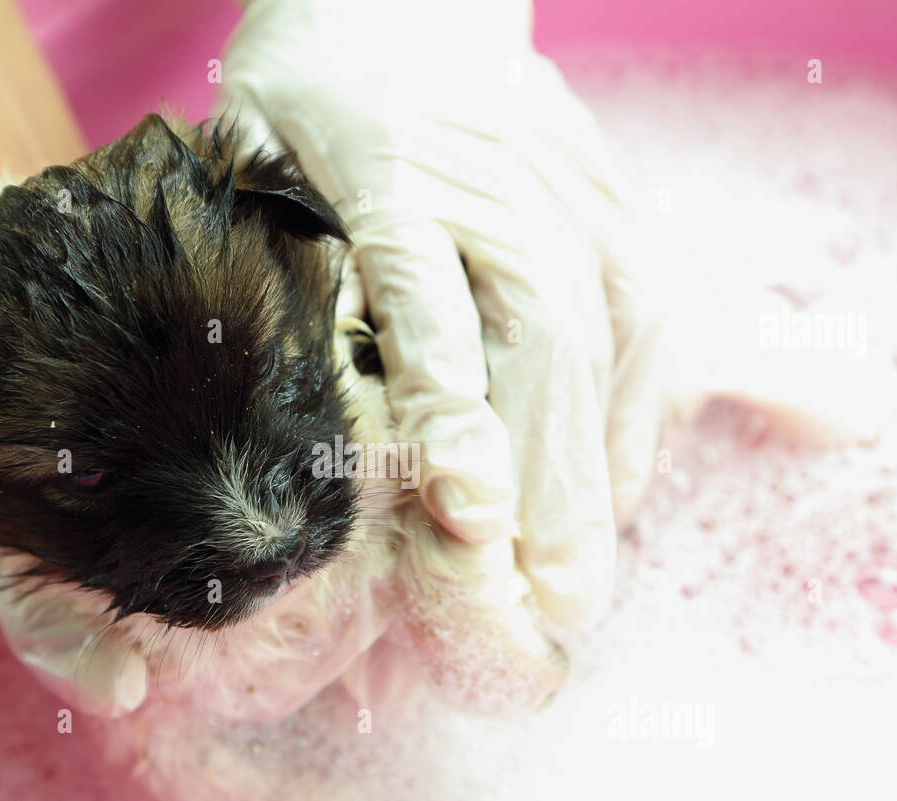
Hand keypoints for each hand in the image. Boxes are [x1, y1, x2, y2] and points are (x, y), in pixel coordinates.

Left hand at [217, 0, 660, 632]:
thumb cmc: (300, 100)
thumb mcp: (250, 164)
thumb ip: (278, 276)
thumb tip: (304, 426)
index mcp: (380, 165)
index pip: (425, 294)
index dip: (452, 403)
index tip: (469, 513)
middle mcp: (487, 175)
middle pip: (540, 333)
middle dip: (549, 477)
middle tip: (548, 602)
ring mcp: (561, 179)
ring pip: (607, 329)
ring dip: (602, 461)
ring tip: (584, 575)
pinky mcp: (609, 190)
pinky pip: (646, 307)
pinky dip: (639, 406)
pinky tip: (620, 486)